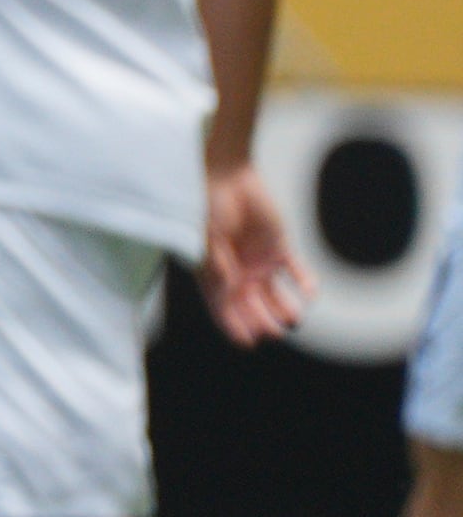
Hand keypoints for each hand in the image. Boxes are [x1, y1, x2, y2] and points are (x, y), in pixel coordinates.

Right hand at [204, 156, 310, 344]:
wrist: (227, 176)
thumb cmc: (207, 206)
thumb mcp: (207, 239)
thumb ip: (218, 266)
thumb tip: (227, 291)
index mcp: (213, 274)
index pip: (222, 306)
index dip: (233, 324)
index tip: (247, 340)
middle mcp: (236, 272)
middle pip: (250, 305)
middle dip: (260, 320)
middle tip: (273, 332)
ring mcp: (257, 261)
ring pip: (273, 294)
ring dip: (282, 307)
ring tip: (292, 320)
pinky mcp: (278, 247)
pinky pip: (294, 270)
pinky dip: (303, 282)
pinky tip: (310, 294)